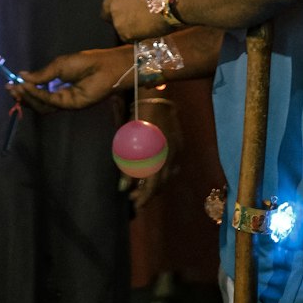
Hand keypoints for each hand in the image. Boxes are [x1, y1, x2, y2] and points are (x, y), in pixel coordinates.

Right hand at [11, 47, 132, 112]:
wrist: (104, 66)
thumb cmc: (85, 62)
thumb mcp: (58, 65)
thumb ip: (41, 74)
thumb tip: (22, 76)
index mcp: (58, 84)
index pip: (38, 91)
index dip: (24, 89)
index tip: (11, 83)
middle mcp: (60, 95)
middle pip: (37, 101)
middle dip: (23, 96)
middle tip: (10, 89)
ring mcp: (65, 101)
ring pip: (41, 105)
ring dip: (28, 97)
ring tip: (16, 88)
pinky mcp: (70, 105)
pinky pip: (50, 102)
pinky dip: (37, 96)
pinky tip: (28, 87)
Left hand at [102, 0, 173, 41]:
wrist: (171, 3)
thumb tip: (135, 0)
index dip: (119, 4)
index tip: (128, 8)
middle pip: (107, 11)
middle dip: (117, 17)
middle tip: (132, 21)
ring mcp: (116, 14)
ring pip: (118, 25)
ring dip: (128, 27)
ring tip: (145, 25)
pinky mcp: (122, 30)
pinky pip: (126, 36)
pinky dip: (135, 36)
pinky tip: (147, 30)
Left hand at [130, 96, 181, 210]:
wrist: (154, 97)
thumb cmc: (137, 118)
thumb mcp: (129, 142)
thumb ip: (128, 166)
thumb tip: (124, 188)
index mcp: (159, 156)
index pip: (154, 185)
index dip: (144, 197)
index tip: (135, 204)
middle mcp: (171, 156)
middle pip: (162, 182)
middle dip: (148, 192)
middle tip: (134, 196)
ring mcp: (177, 149)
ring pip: (168, 175)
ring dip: (156, 183)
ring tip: (142, 187)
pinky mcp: (179, 143)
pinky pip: (173, 164)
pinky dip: (163, 172)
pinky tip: (155, 171)